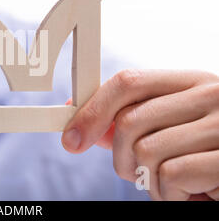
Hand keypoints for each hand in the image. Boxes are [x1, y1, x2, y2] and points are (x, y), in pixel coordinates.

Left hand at [61, 69, 218, 200]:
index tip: (71, 139)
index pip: (127, 81)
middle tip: (138, 173)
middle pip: (129, 120)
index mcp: (191, 82)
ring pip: (146, 151)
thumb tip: (84, 126)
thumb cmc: (209, 153)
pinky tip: (193, 194)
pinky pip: (171, 176)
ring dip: (151, 181)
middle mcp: (210, 94)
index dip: (92, 110)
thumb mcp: (172, 129)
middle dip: (121, 158)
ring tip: (176, 183)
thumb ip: (132, 124)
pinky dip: (170, 196)